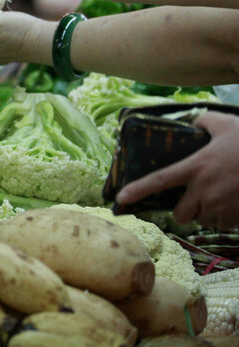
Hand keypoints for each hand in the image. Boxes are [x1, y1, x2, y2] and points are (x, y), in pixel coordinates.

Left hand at [114, 111, 238, 228]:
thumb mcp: (224, 123)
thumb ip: (203, 122)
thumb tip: (191, 120)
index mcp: (196, 166)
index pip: (160, 180)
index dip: (138, 190)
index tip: (120, 199)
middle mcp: (205, 189)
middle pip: (180, 214)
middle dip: (184, 211)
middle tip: (193, 200)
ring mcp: (222, 206)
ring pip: (203, 221)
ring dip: (207, 215)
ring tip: (218, 199)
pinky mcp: (238, 217)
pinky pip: (225, 226)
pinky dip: (227, 220)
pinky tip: (234, 205)